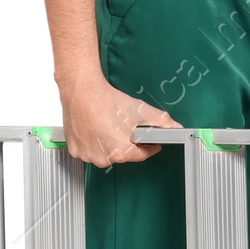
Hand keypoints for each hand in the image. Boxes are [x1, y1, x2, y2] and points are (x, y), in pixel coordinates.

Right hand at [58, 73, 180, 167]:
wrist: (82, 90)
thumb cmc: (106, 100)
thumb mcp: (139, 110)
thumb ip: (160, 121)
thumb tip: (174, 126)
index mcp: (121, 152)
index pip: (141, 156)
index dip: (147, 147)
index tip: (148, 142)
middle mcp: (103, 158)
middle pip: (122, 155)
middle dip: (126, 143)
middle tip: (123, 127)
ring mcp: (87, 155)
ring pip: (104, 153)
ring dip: (108, 144)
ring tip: (108, 126)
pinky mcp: (75, 149)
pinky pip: (88, 150)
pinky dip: (92, 142)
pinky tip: (94, 129)